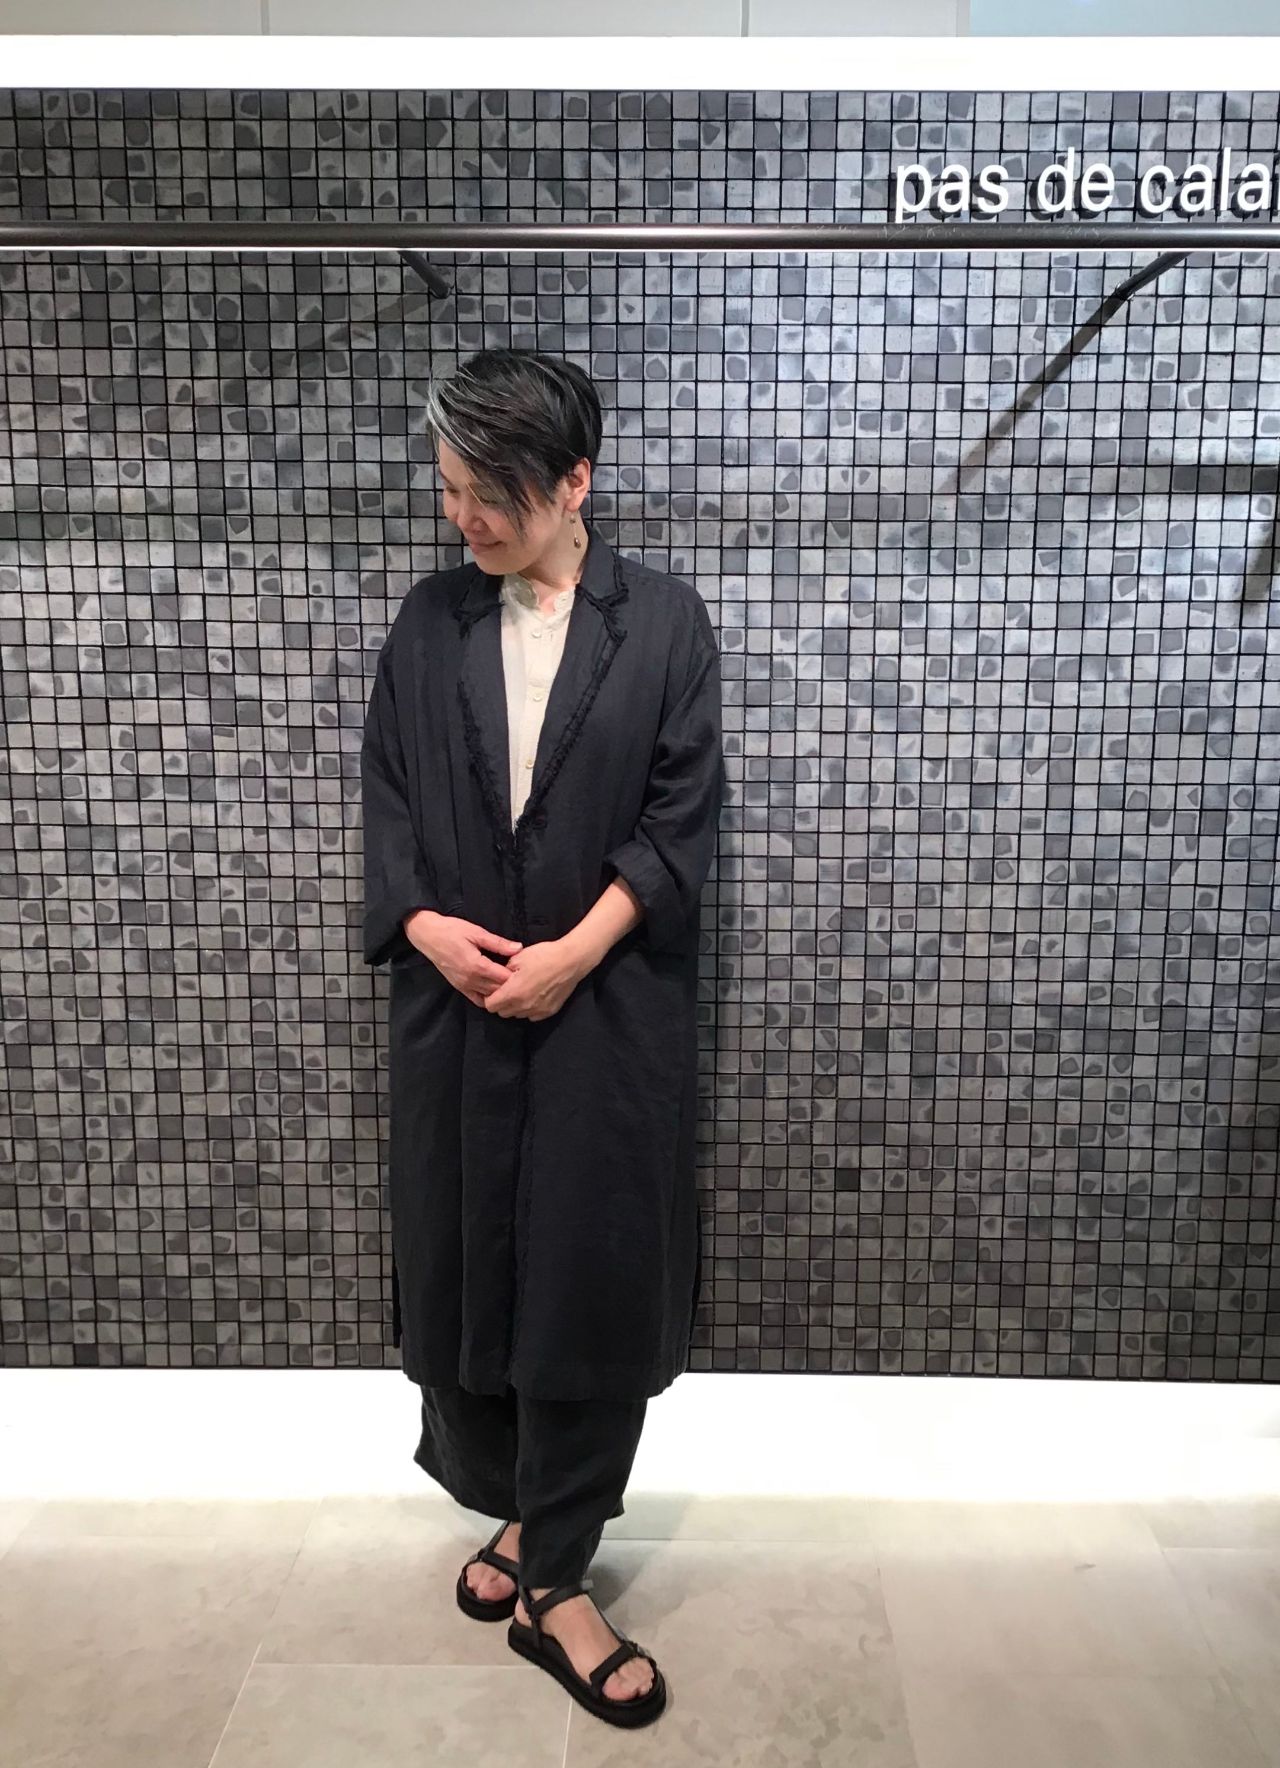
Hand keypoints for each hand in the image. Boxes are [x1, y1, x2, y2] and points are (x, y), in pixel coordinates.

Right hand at [403, 910, 523, 1008]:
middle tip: (523, 979)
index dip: (517, 975)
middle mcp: (471, 979)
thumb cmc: (452, 930)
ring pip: (489, 997)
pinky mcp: (459, 987)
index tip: (526, 970)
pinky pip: (477, 1000)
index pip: (503, 978)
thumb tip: (519, 948)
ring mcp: (464, 985)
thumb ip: (498, 943)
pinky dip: (488, 999)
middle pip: (498, 990)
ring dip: (501, 993)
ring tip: (513, 986)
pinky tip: (497, 994)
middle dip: (511, 986)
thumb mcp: (476, 932)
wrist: (428, 936)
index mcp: (477, 965)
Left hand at [482, 937, 591, 1021]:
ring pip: (517, 1015)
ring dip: (515, 1006)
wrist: (570, 961)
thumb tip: (498, 978)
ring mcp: (537, 1011)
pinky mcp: (548, 1012)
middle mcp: (523, 1006)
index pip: (490, 1006)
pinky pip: (532, 1016)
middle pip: (502, 1013)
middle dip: (501, 1003)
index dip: (489, 998)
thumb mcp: (518, 958)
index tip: (493, 990)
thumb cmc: (544, 956)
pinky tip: (534, 996)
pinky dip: (529, 1009)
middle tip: (507, 989)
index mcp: (513, 992)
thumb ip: (503, 971)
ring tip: (522, 992)